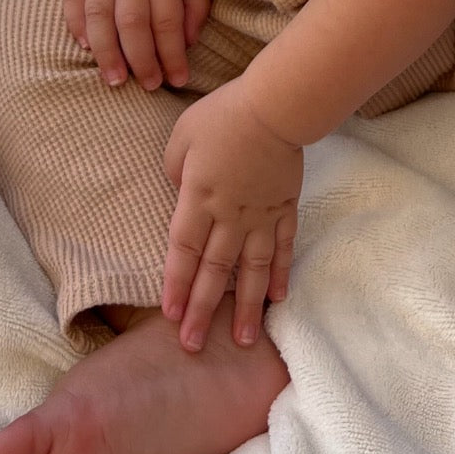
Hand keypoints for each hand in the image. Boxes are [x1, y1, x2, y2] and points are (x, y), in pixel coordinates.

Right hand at [63, 0, 212, 89]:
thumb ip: (196, 4)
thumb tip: (188, 42)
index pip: (168, 22)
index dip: (173, 55)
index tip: (178, 80)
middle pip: (132, 23)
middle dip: (140, 60)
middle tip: (147, 86)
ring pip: (99, 15)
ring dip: (106, 51)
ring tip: (114, 79)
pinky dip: (75, 23)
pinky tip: (84, 46)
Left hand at [162, 77, 301, 352]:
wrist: (276, 106)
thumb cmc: (224, 115)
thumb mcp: (182, 136)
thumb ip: (175, 169)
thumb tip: (179, 190)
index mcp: (199, 198)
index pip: (183, 250)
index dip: (175, 283)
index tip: (169, 315)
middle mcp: (229, 216)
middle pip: (214, 270)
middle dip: (201, 310)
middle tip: (192, 346)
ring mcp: (261, 216)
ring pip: (251, 270)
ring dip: (244, 306)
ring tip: (243, 340)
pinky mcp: (285, 209)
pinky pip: (282, 249)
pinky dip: (279, 274)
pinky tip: (276, 300)